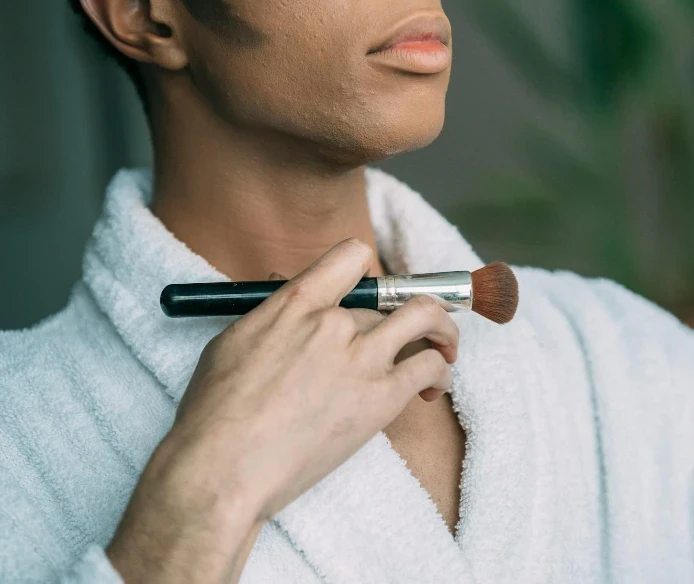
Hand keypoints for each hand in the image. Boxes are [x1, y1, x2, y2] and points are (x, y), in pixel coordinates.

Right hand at [107, 239, 459, 582]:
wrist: (223, 469)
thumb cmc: (215, 414)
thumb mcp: (233, 343)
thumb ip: (274, 318)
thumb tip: (293, 306)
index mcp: (296, 302)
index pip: (351, 257)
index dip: (370, 272)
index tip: (376, 294)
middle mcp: (334, 321)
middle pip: (386, 302)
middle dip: (395, 321)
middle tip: (404, 339)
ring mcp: (361, 358)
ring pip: (425, 319)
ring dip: (442, 330)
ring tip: (446, 347)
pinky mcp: (381, 398)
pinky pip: (430, 368)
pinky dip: (441, 373)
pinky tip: (435, 387)